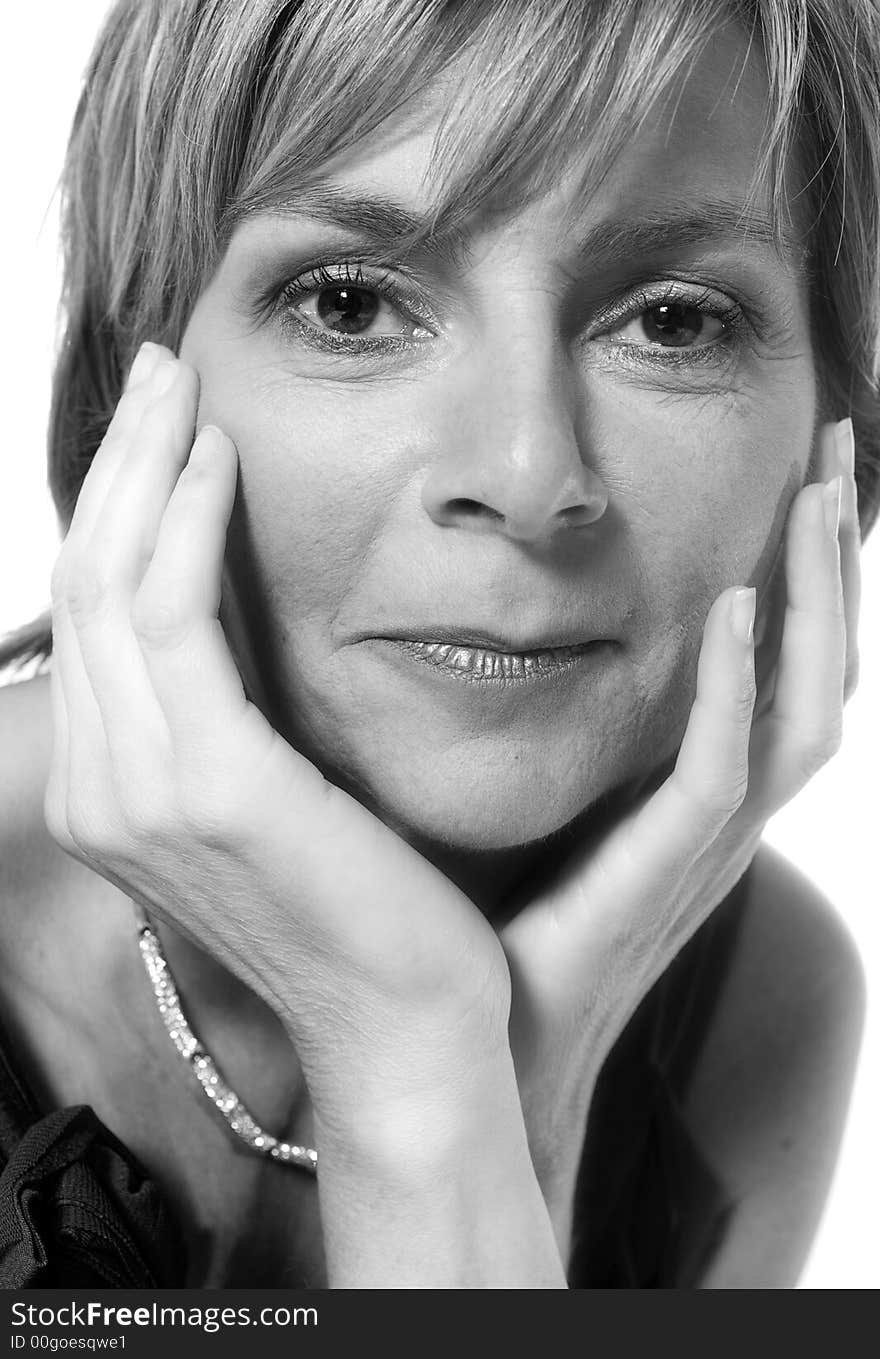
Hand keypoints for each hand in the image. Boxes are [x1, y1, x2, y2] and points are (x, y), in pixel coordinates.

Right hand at [45, 344, 511, 1130]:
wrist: (407, 1020)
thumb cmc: (360, 904)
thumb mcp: (269, 795)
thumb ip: (222, 715)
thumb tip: (225, 618)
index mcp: (110, 793)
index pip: (93, 615)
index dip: (119, 504)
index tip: (166, 422)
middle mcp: (99, 791)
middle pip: (83, 579)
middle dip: (123, 459)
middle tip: (168, 367)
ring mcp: (137, 792)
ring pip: (112, 579)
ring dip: (150, 465)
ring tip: (191, 385)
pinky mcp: (207, 783)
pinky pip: (176, 613)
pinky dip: (193, 522)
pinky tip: (229, 461)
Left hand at [499, 418, 859, 1246]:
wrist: (493, 1044)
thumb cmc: (516, 920)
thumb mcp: (562, 796)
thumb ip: (582, 725)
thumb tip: (535, 633)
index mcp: (708, 787)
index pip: (789, 661)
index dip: (809, 570)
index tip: (801, 469)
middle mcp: (730, 809)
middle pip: (825, 666)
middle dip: (836, 557)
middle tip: (834, 445)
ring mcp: (710, 843)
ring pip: (807, 707)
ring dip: (817, 599)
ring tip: (816, 495)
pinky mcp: (666, 871)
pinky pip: (723, 772)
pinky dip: (738, 689)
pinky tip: (735, 609)